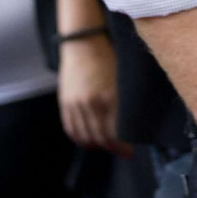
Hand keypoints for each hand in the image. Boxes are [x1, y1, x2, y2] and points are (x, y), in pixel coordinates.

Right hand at [58, 33, 132, 156]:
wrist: (83, 44)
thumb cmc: (109, 58)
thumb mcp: (122, 79)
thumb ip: (124, 101)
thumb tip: (129, 122)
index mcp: (110, 96)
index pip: (116, 130)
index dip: (124, 145)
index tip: (131, 151)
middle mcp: (92, 103)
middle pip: (101, 136)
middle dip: (113, 148)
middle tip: (123, 153)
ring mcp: (76, 104)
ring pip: (85, 135)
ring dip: (97, 145)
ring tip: (107, 147)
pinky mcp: (65, 103)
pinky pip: (71, 128)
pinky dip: (79, 138)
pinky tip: (88, 142)